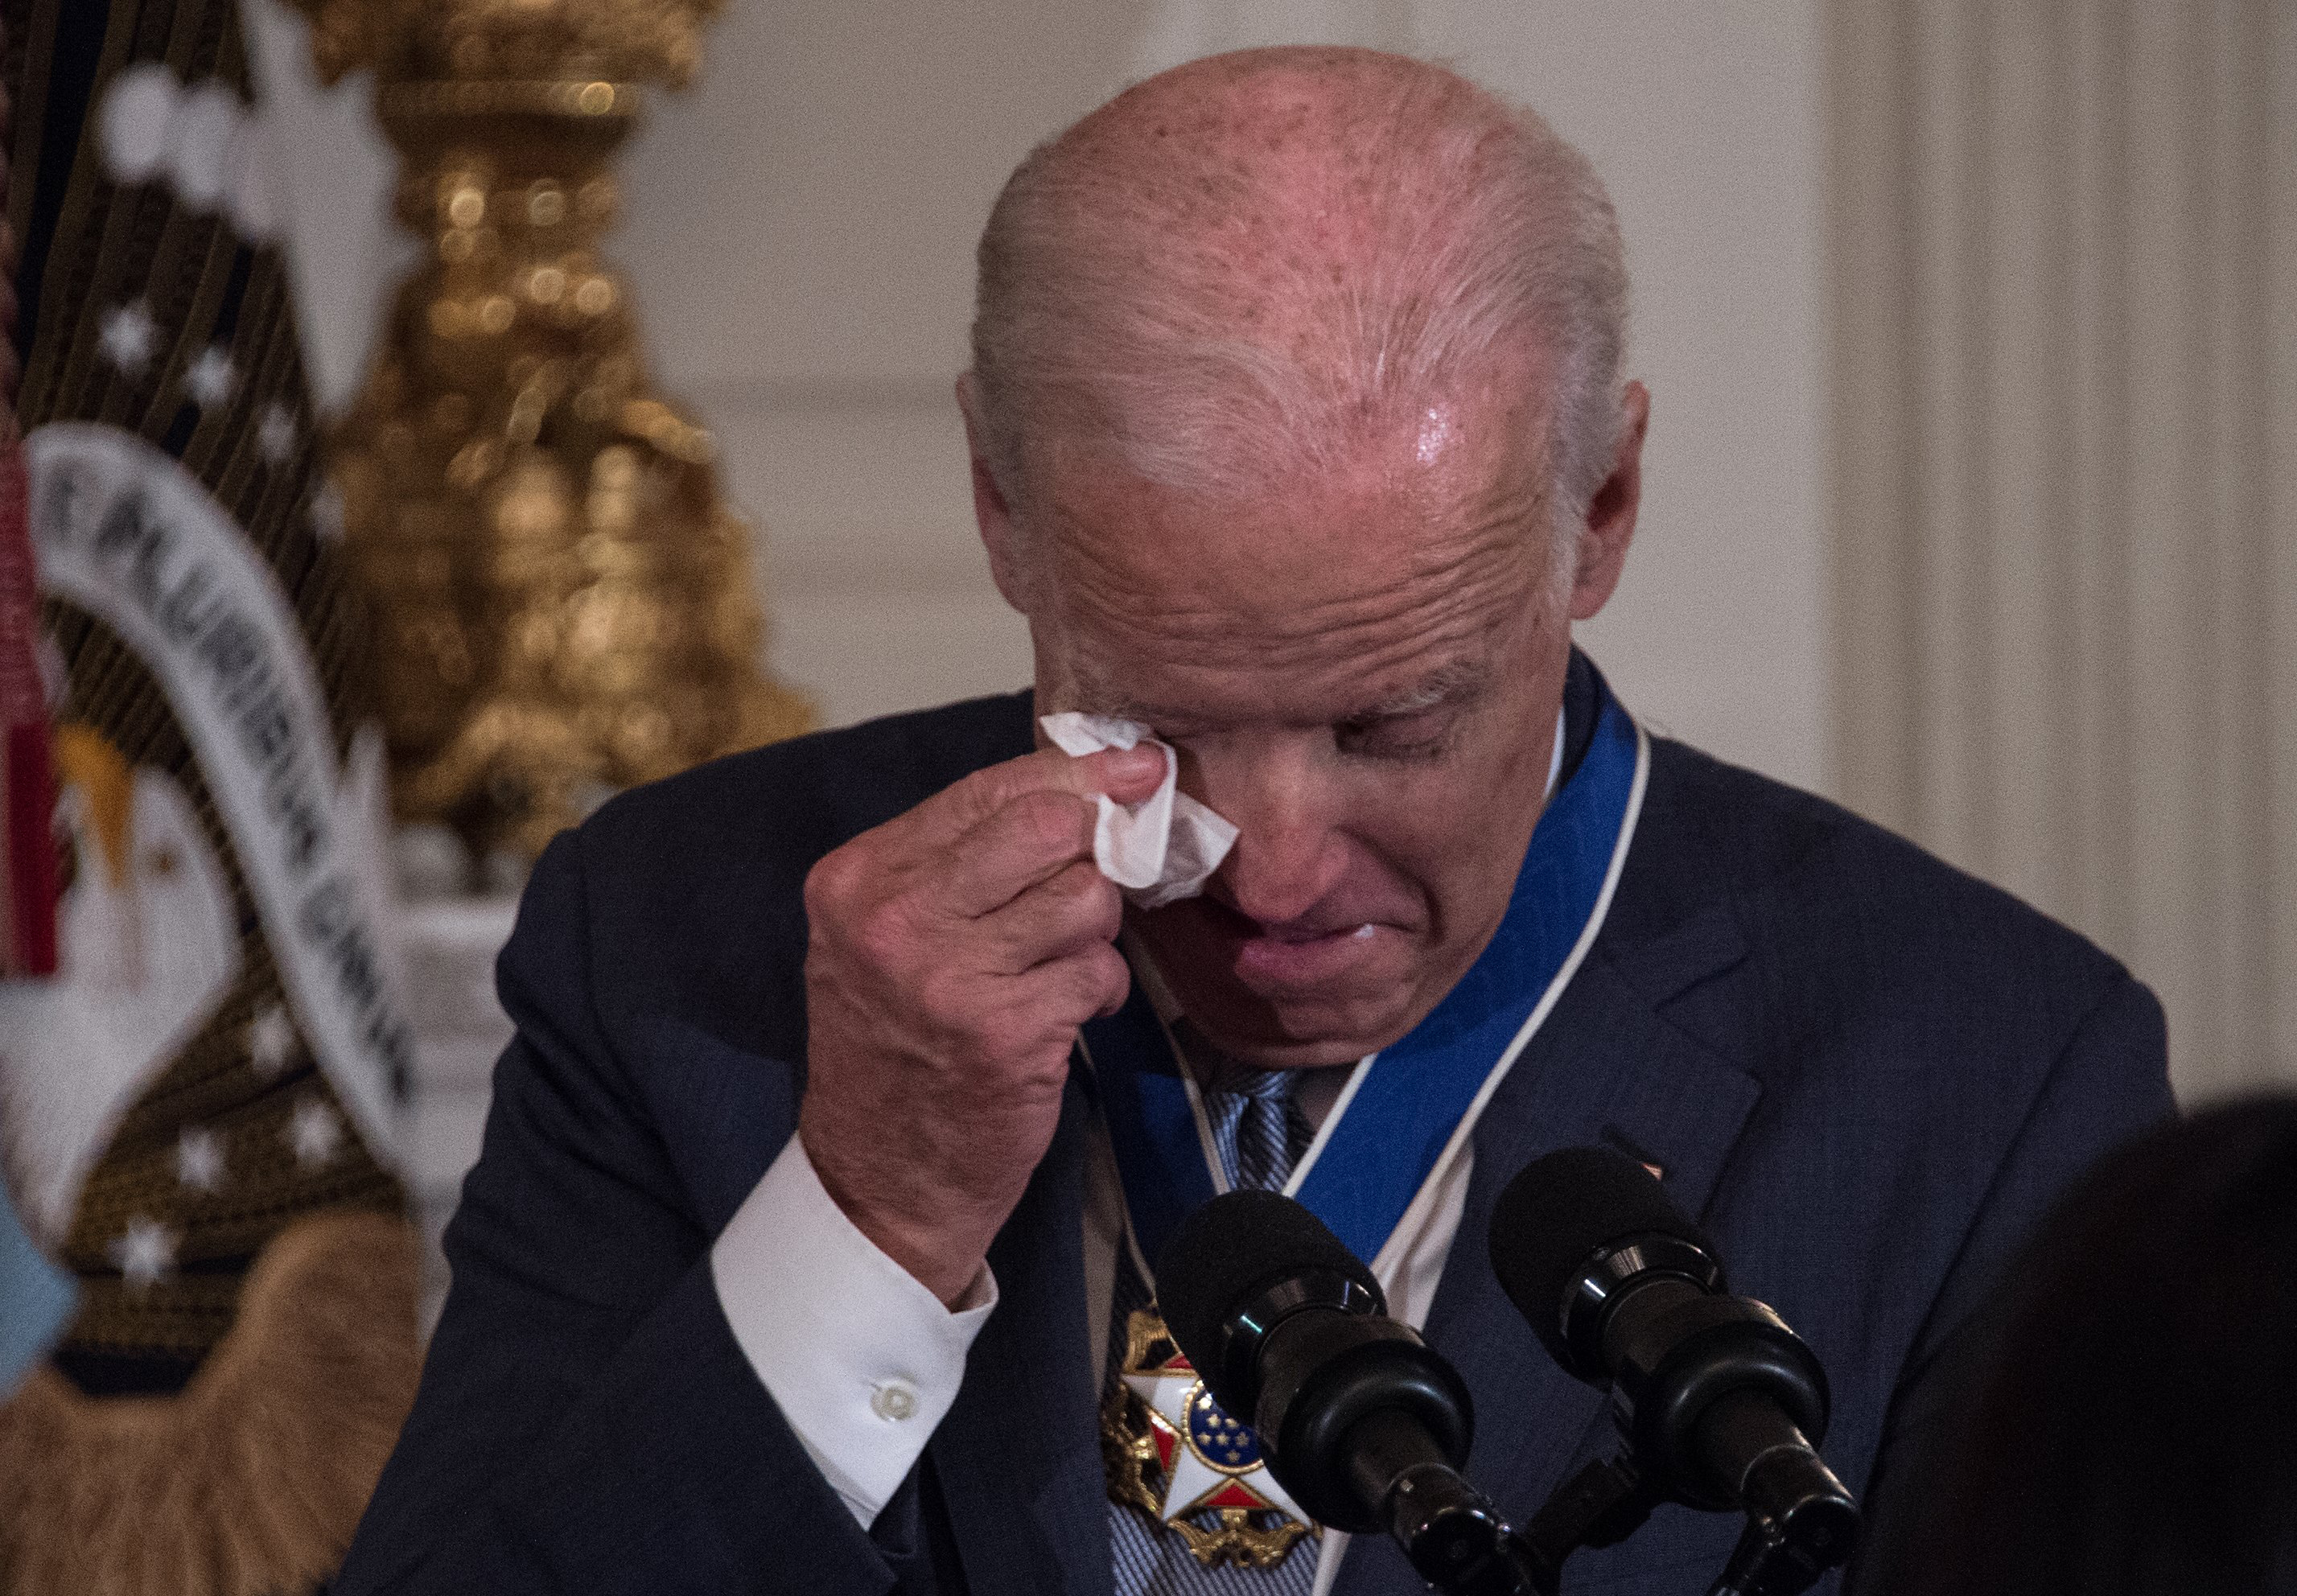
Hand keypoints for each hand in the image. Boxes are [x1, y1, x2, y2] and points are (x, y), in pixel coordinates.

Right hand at [798, 742, 1165, 1303]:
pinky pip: (1098, 971)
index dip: (1077, 770)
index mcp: (859, 878)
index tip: (1137, 765)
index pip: (987, 791)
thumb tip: (1085, 790)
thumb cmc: (897, 1044)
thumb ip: (961, 864)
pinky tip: (1062, 1015)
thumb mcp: (888, 936)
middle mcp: (894, 917)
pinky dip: (1098, 990)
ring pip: (1085, 897)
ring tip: (1057, 968)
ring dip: (1093, 932)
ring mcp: (949, 975)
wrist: (880, 1177)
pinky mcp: (1007, 1031)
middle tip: (1095, 881)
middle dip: (1092, 849)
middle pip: (1046, 827)